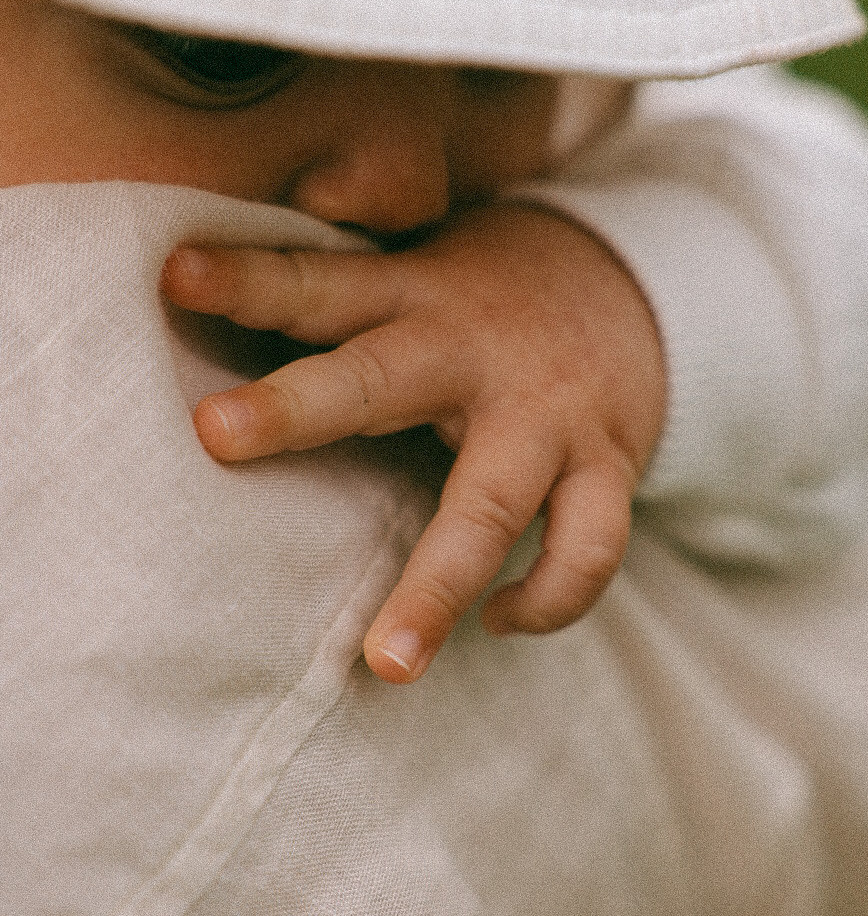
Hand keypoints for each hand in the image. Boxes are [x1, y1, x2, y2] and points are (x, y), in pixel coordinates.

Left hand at [160, 205, 665, 682]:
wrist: (643, 286)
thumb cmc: (491, 292)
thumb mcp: (421, 258)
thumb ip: (344, 277)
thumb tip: (227, 251)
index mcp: (416, 293)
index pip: (320, 282)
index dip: (250, 281)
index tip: (177, 278)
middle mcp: (475, 351)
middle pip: (379, 378)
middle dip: (299, 408)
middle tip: (216, 433)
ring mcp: (548, 415)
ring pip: (491, 504)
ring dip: (439, 586)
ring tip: (387, 664)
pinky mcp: (609, 467)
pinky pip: (587, 549)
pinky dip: (545, 599)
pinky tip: (497, 623)